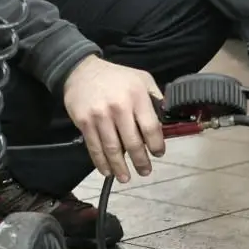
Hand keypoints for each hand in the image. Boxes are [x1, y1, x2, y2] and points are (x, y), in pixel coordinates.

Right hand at [62, 55, 164, 182]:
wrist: (81, 71)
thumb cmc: (116, 77)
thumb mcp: (142, 79)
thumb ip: (155, 98)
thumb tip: (167, 118)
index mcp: (137, 96)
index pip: (150, 127)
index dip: (156, 145)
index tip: (158, 153)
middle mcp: (119, 107)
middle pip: (132, 142)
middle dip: (140, 161)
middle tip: (145, 171)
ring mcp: (100, 116)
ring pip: (112, 148)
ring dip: (120, 167)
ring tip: (126, 178)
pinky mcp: (84, 122)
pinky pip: (94, 147)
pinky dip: (101, 162)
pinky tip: (107, 171)